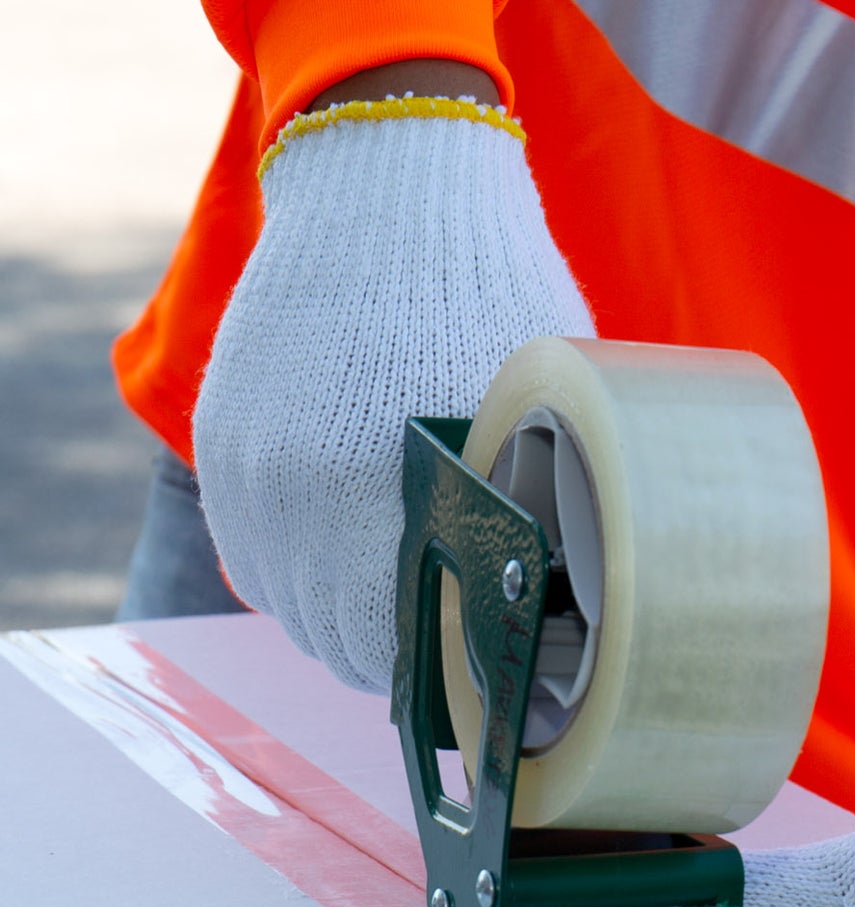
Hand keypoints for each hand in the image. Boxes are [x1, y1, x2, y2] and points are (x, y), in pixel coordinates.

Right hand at [193, 99, 593, 690]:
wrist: (389, 186)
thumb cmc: (490, 293)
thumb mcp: (539, 409)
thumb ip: (531, 507)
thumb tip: (543, 598)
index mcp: (404, 496)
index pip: (407, 651)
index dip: (444, 680)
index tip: (472, 682)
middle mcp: (311, 498)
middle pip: (343, 644)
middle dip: (396, 659)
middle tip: (440, 649)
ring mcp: (254, 472)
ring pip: (290, 610)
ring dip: (339, 624)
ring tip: (392, 608)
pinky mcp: (222, 445)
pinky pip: (248, 558)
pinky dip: (290, 577)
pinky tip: (337, 562)